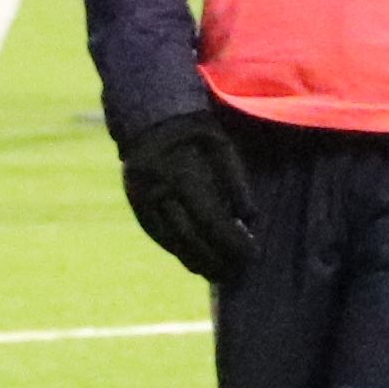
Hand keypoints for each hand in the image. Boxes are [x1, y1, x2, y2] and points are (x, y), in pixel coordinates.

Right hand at [106, 95, 257, 283]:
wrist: (149, 114)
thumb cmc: (194, 131)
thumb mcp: (222, 146)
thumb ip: (236, 182)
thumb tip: (249, 219)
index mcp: (182, 174)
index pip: (211, 220)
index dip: (233, 241)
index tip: (252, 254)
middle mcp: (158, 190)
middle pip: (190, 237)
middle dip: (216, 258)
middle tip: (236, 272)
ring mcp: (143, 198)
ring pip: (170, 240)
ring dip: (195, 261)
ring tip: (216, 273)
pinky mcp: (136, 202)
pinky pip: (156, 234)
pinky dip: (175, 249)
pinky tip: (191, 259)